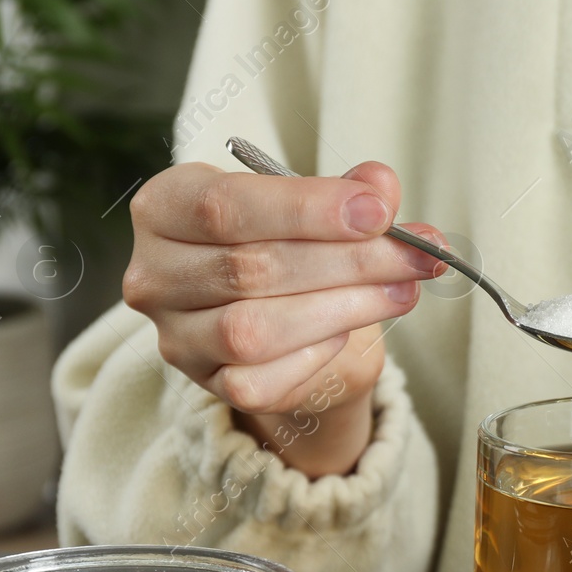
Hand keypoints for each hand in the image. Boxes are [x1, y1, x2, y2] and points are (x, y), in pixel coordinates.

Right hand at [122, 160, 446, 476]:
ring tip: (402, 291)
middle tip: (417, 257)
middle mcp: (155, 274)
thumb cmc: (291, 243)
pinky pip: (260, 380)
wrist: (283, 313)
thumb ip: (349, 194)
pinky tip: (347, 330)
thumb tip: (381, 187)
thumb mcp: (317, 207)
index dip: (307, 209)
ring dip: (343, 309)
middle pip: (251, 268)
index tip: (379, 212)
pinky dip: (314, 355)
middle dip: (348, 261)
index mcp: (166, 207)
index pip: (226, 206)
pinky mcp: (208, 385)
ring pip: (253, 330)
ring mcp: (176, 336)